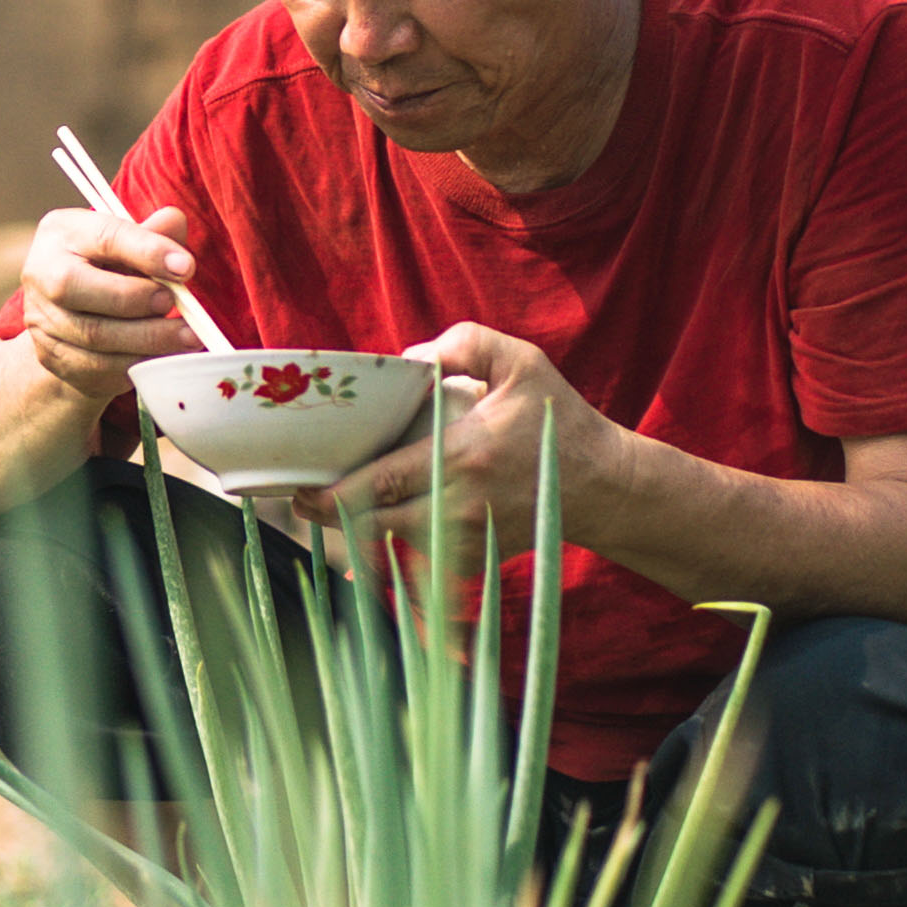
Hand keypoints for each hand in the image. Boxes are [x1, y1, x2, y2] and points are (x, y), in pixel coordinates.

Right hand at [17, 206, 207, 404]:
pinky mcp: (51, 356)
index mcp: (61, 231)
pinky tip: (163, 357)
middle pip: (75, 287)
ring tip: (187, 336)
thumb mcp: (129, 243)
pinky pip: (95, 368)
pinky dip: (135, 364)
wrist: (75, 311)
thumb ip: (152, 234)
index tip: (186, 267)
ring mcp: (41, 319)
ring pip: (92, 335)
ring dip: (147, 338)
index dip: (147, 251)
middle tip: (176, 305)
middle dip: (135, 299)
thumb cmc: (110, 266)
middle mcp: (40, 272)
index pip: (103, 236)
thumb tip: (174, 220)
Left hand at [292, 322, 626, 576]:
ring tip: (331, 509)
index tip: (301, 488)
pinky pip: (421, 562)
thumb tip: (412, 359)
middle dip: (331, 517)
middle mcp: (460, 506)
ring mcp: (468, 539)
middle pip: (373, 525)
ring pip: (393, 547)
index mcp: (462, 458)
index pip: (379, 485)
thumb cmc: (559, 420)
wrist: (605, 486)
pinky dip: (393, 549)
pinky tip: (374, 529)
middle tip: (302, 499)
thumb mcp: (522, 362)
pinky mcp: (477, 556)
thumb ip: (465, 343)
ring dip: (358, 533)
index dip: (332, 494)